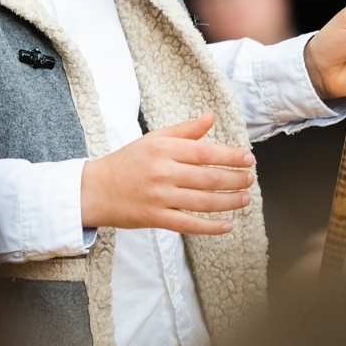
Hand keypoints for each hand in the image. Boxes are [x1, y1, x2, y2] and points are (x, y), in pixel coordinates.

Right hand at [80, 112, 254, 234]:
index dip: (231, 156)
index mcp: (163, 149)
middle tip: (250, 179)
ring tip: (244, 199)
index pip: (205, 152)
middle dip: (235, 179)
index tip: (248, 159)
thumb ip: (184, 130)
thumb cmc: (126, 162)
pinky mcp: (156, 218)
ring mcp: (160, 197)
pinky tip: (227, 226)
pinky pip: (189, 224)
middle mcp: (163, 172)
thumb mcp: (153, 139)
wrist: (95, 189)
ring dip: (229, 202)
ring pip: (203, 202)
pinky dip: (211, 227)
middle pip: (208, 177)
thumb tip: (210, 118)